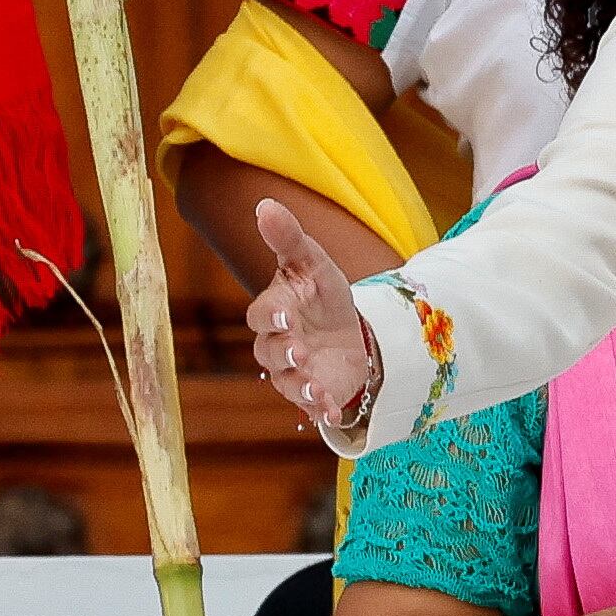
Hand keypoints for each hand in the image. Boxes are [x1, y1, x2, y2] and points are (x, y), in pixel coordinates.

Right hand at [247, 199, 375, 428]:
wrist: (352, 333)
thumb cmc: (324, 295)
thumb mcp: (315, 264)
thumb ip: (289, 239)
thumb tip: (265, 205)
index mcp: (276, 309)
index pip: (262, 313)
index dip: (272, 314)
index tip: (285, 315)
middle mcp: (277, 342)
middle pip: (268, 350)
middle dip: (283, 351)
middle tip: (299, 351)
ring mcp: (292, 371)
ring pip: (286, 381)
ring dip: (300, 385)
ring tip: (315, 387)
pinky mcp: (311, 392)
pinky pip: (308, 405)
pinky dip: (319, 409)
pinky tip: (332, 411)